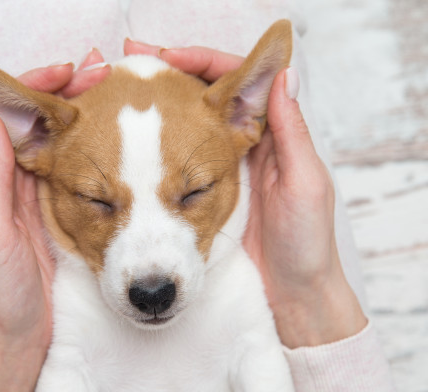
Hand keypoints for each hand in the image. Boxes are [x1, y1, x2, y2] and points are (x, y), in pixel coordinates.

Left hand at [0, 50, 110, 391]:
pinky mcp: (56, 213)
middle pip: (35, 123)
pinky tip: (113, 141)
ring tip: (110, 97)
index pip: (4, 116)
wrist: (18, 340)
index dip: (33, 88)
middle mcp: (7, 183)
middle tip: (102, 78)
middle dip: (65, 95)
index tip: (68, 74)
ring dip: (81, 117)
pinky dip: (90, 149)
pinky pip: (72, 171)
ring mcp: (34, 197)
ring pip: (56, 142)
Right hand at [125, 40, 366, 347]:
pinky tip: (127, 142)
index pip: (236, 82)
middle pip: (203, 98)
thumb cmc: (306, 244)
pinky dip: (151, 148)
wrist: (292, 296)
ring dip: (153, 108)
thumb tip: (283, 75)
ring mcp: (220, 172)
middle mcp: (244, 148)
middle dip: (168, 79)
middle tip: (129, 67)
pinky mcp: (202, 198)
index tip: (167, 57)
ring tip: (121, 93)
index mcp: (273, 137)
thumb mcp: (305, 185)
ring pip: (185, 126)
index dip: (202, 63)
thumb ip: (292, 133)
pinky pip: (175, 163)